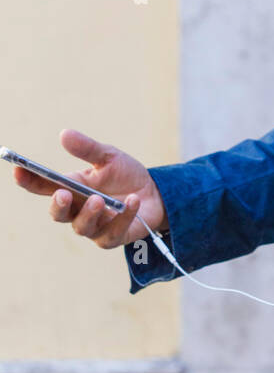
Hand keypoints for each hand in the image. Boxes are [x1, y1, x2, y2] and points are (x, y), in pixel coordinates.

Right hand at [12, 128, 166, 249]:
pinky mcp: (113, 238)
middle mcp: (78, 210)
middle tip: (63, 193)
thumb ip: (87, 149)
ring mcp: (94, 227)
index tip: (18, 169)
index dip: (28, 180)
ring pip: (82, 227)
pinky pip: (113, 231)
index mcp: (71, 188)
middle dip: (58, 205)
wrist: (155, 194)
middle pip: (58, 213)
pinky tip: (133, 201)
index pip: (43, 187)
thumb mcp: (109, 157)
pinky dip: (123, 216)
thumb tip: (64, 134)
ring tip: (98, 198)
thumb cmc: (126, 176)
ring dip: (89, 213)